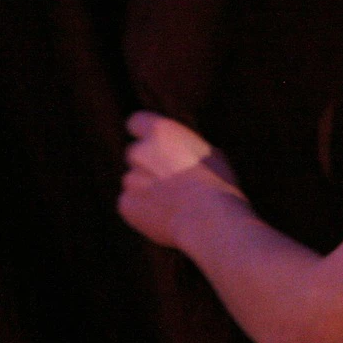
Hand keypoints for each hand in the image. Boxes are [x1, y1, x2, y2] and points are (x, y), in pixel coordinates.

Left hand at [118, 111, 248, 249]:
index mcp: (161, 131)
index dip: (143, 133)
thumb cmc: (217, 185)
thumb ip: (182, 148)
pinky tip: (166, 217)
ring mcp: (130, 178)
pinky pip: (130, 204)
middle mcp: (139, 151)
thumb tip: (175, 152)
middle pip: (136, 154)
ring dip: (147, 189)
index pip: (136, 122)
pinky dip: (142, 210)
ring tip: (175, 204)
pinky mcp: (125, 204)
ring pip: (134, 181)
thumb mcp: (207, 153)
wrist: (209, 220)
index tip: (151, 143)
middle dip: (148, 165)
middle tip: (172, 181)